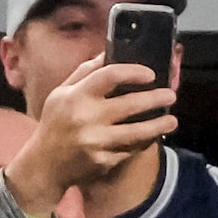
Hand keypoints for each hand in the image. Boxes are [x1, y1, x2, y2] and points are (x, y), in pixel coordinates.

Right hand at [4, 56, 174, 213]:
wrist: (45, 163)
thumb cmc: (56, 123)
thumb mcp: (62, 94)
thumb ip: (84, 73)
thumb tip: (107, 53)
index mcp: (76, 96)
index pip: (109, 75)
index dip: (134, 72)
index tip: (150, 74)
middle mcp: (86, 117)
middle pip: (130, 104)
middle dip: (156, 98)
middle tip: (171, 95)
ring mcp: (96, 141)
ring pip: (137, 132)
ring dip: (159, 125)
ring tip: (172, 121)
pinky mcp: (104, 160)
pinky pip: (131, 149)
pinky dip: (144, 141)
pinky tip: (153, 136)